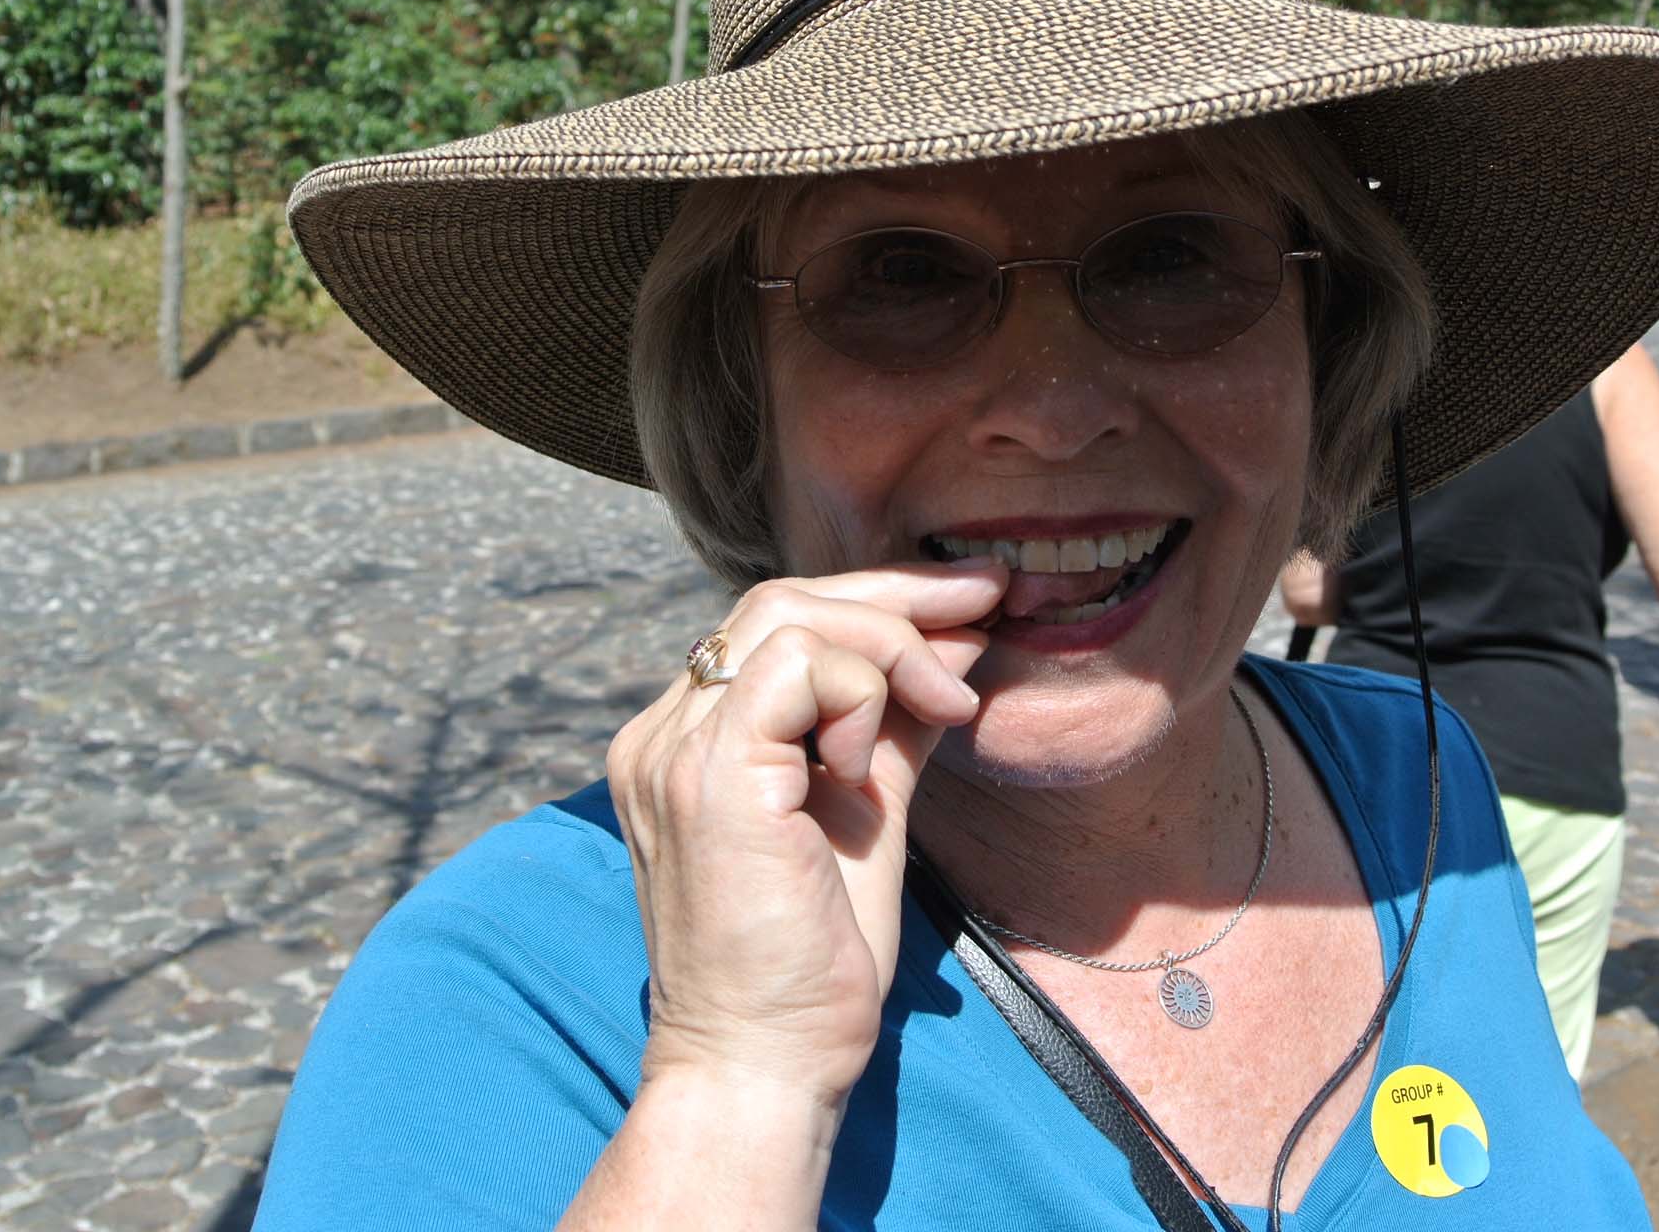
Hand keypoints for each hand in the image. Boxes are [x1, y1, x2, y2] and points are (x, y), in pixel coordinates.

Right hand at [606, 560, 1006, 1112]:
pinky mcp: (707, 775)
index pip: (778, 623)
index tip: (972, 602)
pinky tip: (873, 763)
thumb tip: (958, 642)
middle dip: (900, 593)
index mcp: (691, 740)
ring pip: (787, 616)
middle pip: (780, 600)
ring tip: (949, 705)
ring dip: (891, 646)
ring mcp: (675, 749)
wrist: (765, 1065)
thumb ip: (895, 724)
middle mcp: (666, 733)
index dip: (880, 601)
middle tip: (992, 596)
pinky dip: (859, 691)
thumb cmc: (815, 961)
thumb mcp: (867, 813)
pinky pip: (794, 665)